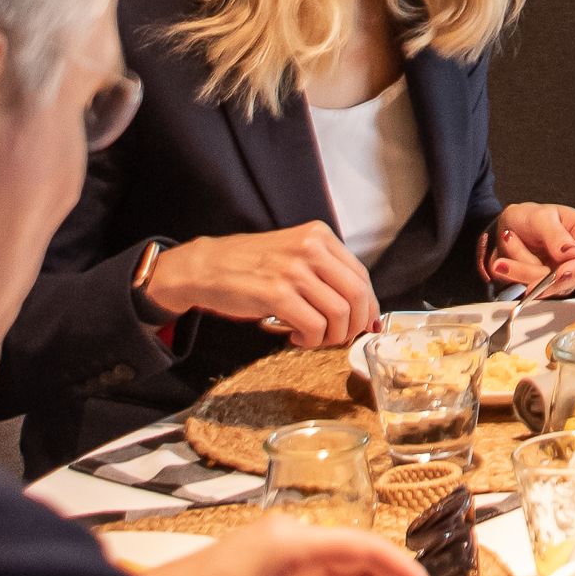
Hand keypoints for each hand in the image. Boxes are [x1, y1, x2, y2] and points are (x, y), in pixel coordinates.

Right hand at [140, 222, 378, 348]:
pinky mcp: (276, 293)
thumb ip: (324, 272)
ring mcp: (293, 270)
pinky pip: (313, 326)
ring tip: (312, 337)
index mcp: (319, 235)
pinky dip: (310, 340)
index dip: (368, 306)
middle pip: (356, 295)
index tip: (365, 325)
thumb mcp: (293, 253)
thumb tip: (359, 307)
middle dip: (354, 325)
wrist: (206, 266)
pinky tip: (295, 336)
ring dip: (330, 336)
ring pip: (339, 314)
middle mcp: (310, 248)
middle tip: (340, 338)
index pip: (360, 275)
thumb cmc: (250, 265)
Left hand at [483, 204, 574, 295]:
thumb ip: (555, 234)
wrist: (512, 228)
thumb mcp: (540, 217)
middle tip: (509, 265)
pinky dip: (519, 277)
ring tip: (505, 251)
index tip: (559, 272)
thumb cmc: (530, 217)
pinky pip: (537, 290)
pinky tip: (507, 263)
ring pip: (551, 286)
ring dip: (523, 271)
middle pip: (572, 277)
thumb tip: (572, 253)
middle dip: (539, 273)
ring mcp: (569, 273)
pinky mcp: (553, 285)